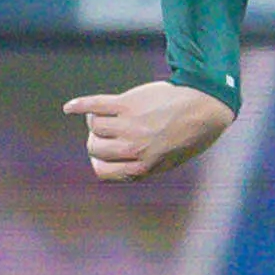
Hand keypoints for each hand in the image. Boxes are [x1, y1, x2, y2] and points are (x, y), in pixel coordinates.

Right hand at [61, 81, 234, 180]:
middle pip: (94, 147)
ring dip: (98, 120)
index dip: (100, 162)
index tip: (104, 154)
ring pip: (94, 126)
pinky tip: (70, 108)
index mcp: (142, 166)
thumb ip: (143, 166)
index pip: (102, 171)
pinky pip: (94, 105)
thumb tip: (117, 168)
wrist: (205, 106)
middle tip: (109, 131)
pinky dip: (79, 105)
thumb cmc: (189, 134)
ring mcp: (128, 125)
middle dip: (97, 140)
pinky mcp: (127, 104)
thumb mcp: (168, 161)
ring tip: (110, 114)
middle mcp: (133, 148)